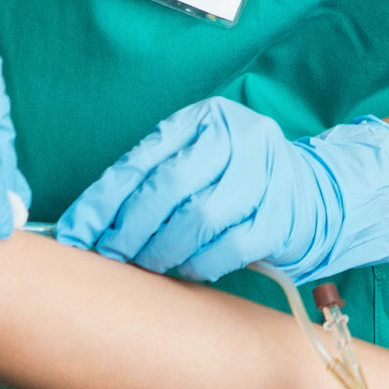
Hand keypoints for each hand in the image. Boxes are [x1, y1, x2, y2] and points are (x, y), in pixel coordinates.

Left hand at [59, 98, 388, 284]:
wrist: (313, 195)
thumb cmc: (235, 184)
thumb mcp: (196, 163)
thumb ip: (149, 181)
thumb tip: (86, 226)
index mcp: (205, 118)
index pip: (141, 158)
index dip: (102, 200)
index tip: (75, 233)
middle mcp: (237, 137)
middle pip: (167, 188)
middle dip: (128, 230)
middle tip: (107, 256)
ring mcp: (264, 175)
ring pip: (197, 218)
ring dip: (162, 251)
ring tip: (144, 266)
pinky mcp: (281, 215)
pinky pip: (229, 247)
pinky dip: (200, 264)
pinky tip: (186, 269)